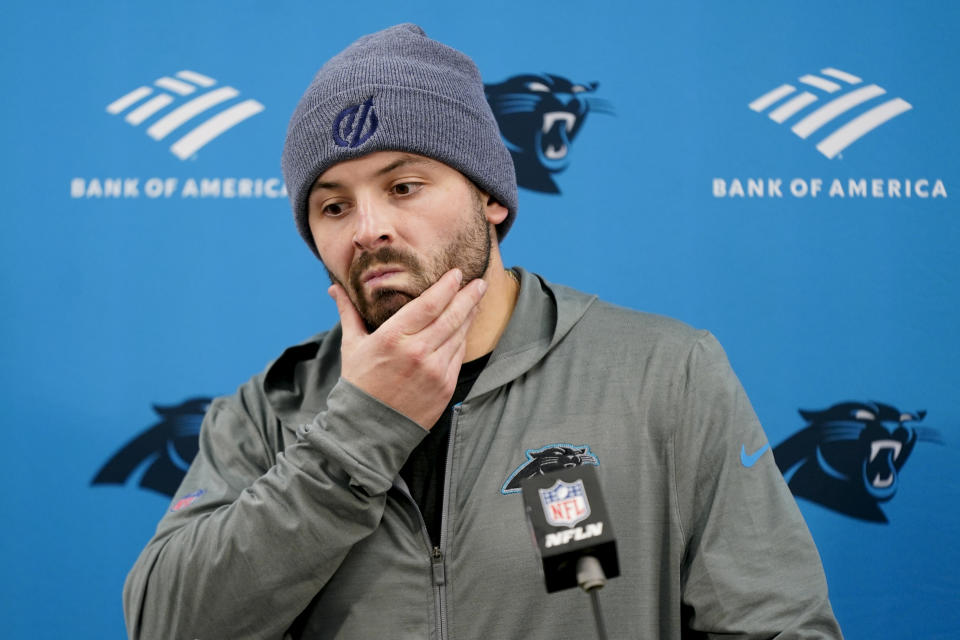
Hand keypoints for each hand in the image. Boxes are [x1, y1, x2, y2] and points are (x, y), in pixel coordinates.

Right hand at [329, 269, 486, 428]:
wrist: (368, 429)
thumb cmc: (359, 383)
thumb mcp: (352, 345)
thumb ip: (349, 312)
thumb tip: (334, 287)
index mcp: (393, 337)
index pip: (429, 304)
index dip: (447, 286)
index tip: (457, 273)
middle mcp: (417, 352)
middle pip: (452, 316)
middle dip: (469, 296)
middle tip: (480, 281)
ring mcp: (434, 371)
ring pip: (459, 335)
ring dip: (470, 315)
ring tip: (476, 300)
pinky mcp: (445, 387)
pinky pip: (459, 355)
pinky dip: (463, 339)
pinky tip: (465, 327)